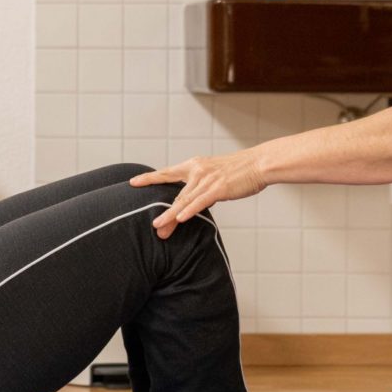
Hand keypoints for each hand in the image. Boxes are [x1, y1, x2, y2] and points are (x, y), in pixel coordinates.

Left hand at [129, 149, 266, 237]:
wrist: (259, 164)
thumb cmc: (239, 171)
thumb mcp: (215, 174)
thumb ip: (201, 185)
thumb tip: (193, 199)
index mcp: (194, 166)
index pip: (167, 173)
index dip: (149, 178)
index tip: (133, 182)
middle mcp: (197, 171)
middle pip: (175, 195)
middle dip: (161, 211)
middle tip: (151, 225)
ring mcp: (207, 180)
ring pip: (184, 201)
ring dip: (170, 216)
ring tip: (158, 228)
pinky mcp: (218, 188)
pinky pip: (200, 202)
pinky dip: (189, 211)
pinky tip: (179, 219)